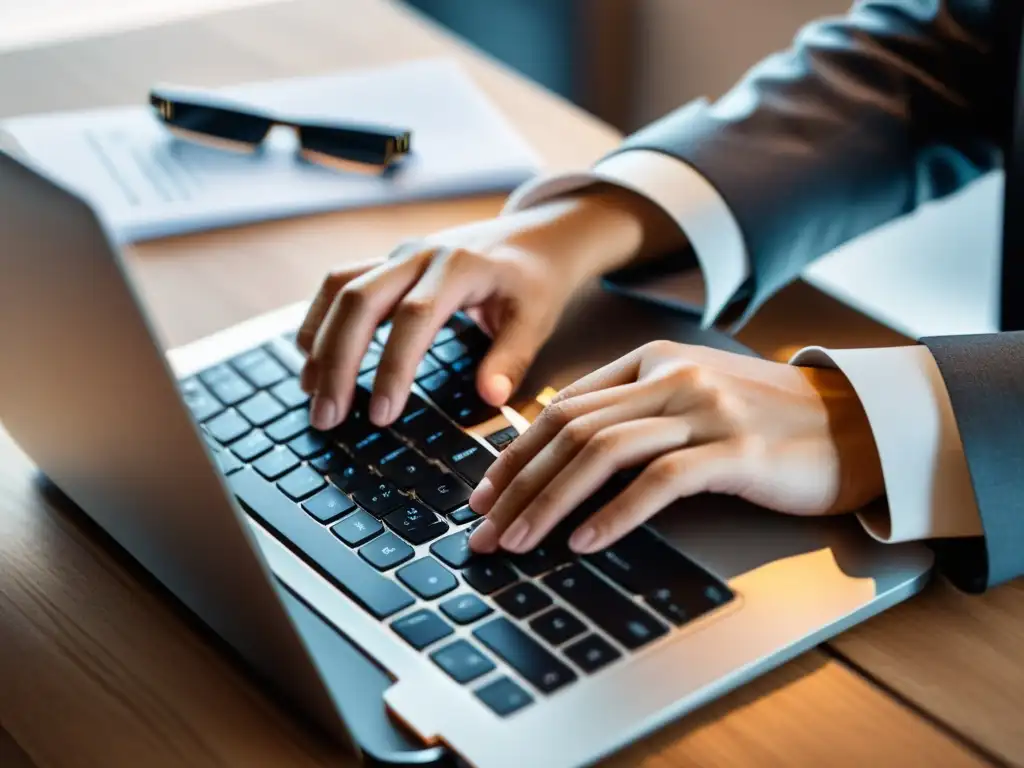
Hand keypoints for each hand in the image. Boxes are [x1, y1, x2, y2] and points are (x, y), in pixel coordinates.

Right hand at [297, 184, 684, 430]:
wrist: (536, 237)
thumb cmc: (535, 282)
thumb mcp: (536, 319)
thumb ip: (512, 358)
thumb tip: (489, 397)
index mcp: (460, 267)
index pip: (414, 318)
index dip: (393, 368)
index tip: (381, 416)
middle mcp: (420, 254)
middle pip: (361, 301)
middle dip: (338, 361)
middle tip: (327, 417)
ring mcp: (399, 255)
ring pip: (341, 289)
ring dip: (320, 340)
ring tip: (310, 392)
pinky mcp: (387, 262)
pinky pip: (340, 283)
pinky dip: (319, 317)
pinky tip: (311, 356)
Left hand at [468, 341, 884, 554]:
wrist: (860, 425)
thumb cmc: (767, 422)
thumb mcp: (692, 401)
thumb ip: (633, 414)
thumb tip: (563, 455)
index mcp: (651, 362)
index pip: (562, 408)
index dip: (515, 455)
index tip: (484, 496)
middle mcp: (672, 377)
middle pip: (571, 430)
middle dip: (515, 485)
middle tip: (481, 530)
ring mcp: (706, 410)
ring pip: (602, 452)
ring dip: (549, 503)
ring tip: (516, 542)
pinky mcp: (737, 449)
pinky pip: (659, 480)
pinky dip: (615, 514)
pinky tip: (584, 542)